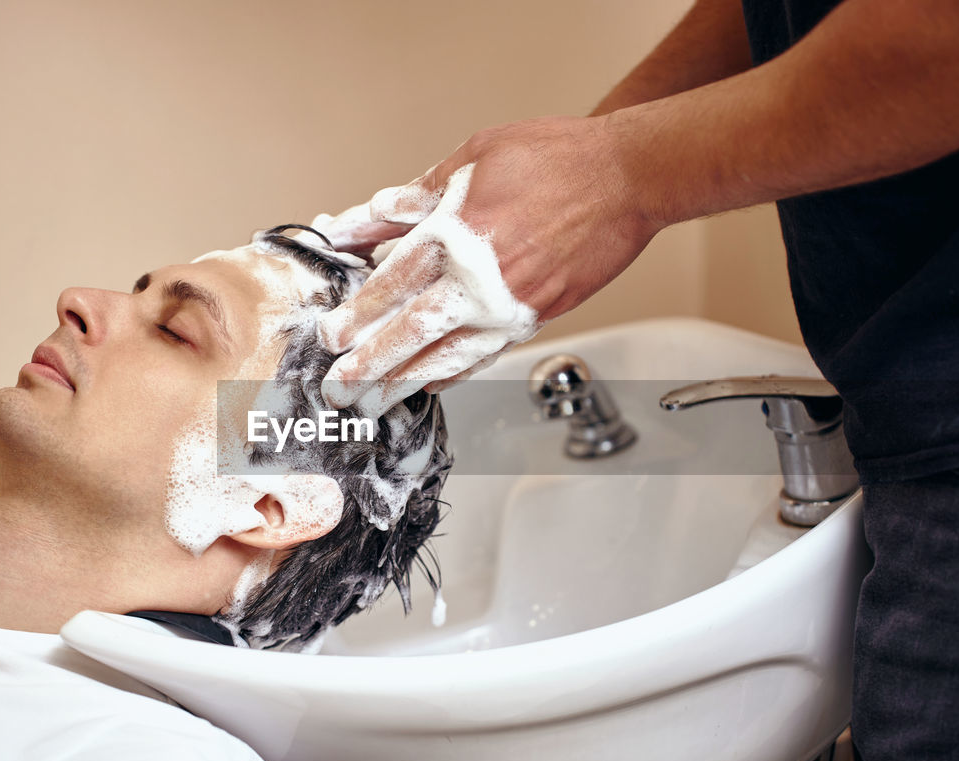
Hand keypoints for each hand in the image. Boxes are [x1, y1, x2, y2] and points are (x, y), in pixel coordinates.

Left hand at [315, 114, 665, 414]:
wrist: (627, 179)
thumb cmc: (556, 159)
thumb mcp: (475, 157)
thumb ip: (420, 194)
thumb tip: (375, 213)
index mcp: (455, 233)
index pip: (390, 285)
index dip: (357, 315)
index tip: (331, 335)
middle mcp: (478, 279)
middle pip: (409, 333)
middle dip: (369, 365)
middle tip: (338, 388)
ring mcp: (508, 305)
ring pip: (445, 356)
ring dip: (403, 384)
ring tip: (373, 404)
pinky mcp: (534, 317)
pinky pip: (484, 354)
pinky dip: (452, 374)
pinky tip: (429, 386)